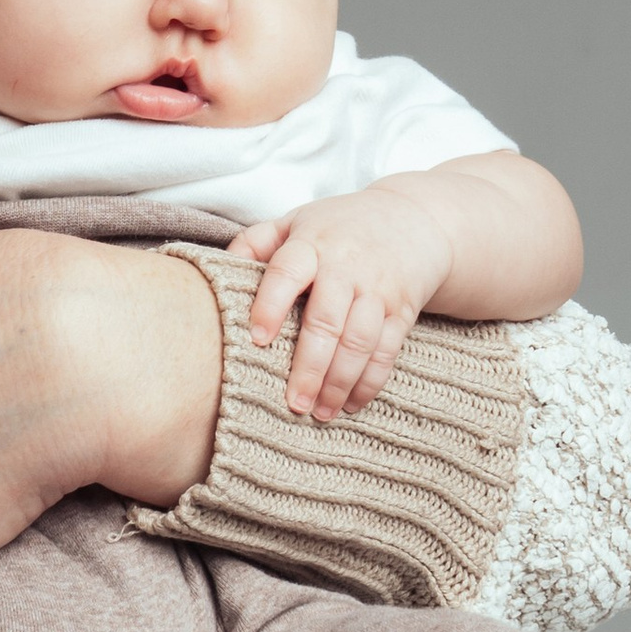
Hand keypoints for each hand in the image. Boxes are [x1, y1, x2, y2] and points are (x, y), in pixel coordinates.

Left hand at [237, 183, 456, 420]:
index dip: (270, 305)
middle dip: (309, 367)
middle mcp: (346, 266)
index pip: (287, 273)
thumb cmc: (339, 226)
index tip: (257, 339)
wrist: (413, 218)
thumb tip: (217, 269)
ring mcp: (378, 289)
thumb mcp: (296, 221)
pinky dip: (370, 382)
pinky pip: (388, 350)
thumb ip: (255, 242)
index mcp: (312, 244)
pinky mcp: (402, 309)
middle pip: (327, 321)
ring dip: (339, 382)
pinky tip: (351, 404)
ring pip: (360, 342)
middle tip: (293, 403)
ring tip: (320, 413)